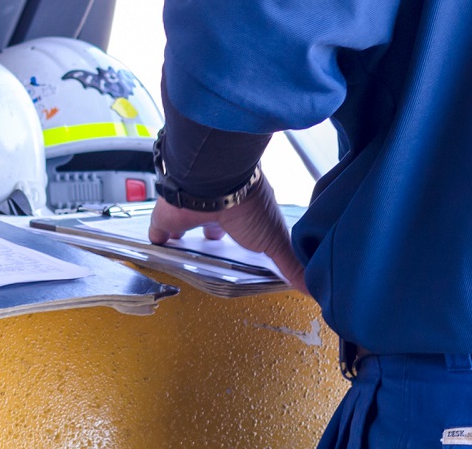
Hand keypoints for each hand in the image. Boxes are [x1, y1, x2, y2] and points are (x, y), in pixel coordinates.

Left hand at [149, 172, 307, 291]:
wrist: (214, 183)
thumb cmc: (248, 207)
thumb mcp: (275, 240)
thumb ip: (290, 264)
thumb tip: (313, 288)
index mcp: (244, 211)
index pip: (245, 226)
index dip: (244, 235)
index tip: (244, 247)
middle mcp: (218, 208)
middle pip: (216, 223)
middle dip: (215, 234)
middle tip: (213, 250)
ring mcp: (193, 210)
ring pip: (190, 224)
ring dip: (187, 236)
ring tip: (185, 252)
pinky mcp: (170, 216)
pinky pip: (160, 228)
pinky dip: (158, 237)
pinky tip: (157, 247)